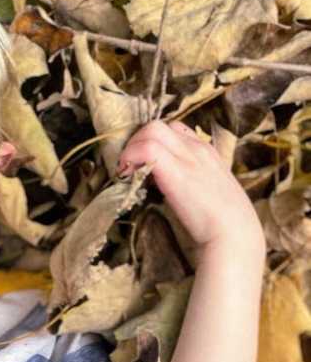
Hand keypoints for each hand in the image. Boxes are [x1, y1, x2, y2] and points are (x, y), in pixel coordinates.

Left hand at [116, 119, 263, 250]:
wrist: (234, 235)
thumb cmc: (223, 225)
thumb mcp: (210, 196)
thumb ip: (193, 186)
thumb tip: (168, 190)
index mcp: (207, 154)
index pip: (175, 131)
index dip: (153, 144)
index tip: (143, 167)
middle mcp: (198, 149)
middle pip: (159, 126)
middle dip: (137, 143)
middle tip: (130, 169)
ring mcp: (188, 157)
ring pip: (151, 130)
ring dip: (131, 149)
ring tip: (127, 173)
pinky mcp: (176, 170)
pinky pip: (145, 148)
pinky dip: (130, 158)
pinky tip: (127, 178)